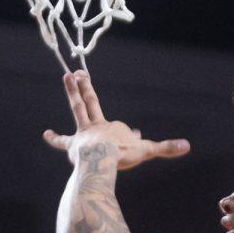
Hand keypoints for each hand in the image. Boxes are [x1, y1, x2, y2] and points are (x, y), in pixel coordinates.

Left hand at [43, 71, 189, 170]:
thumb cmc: (123, 154)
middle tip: (79, 72)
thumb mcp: (148, 150)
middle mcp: (97, 125)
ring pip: (77, 109)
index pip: (122, 129)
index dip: (129, 135)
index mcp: (115, 126)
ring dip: (72, 93)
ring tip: (67, 76)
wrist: (100, 159)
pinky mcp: (72, 145)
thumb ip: (166, 148)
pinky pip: (62, 141)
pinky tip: (46, 134)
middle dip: (87, 87)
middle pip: (92, 102)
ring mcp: (83, 133)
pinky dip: (54, 138)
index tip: (133, 138)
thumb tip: (188, 145)